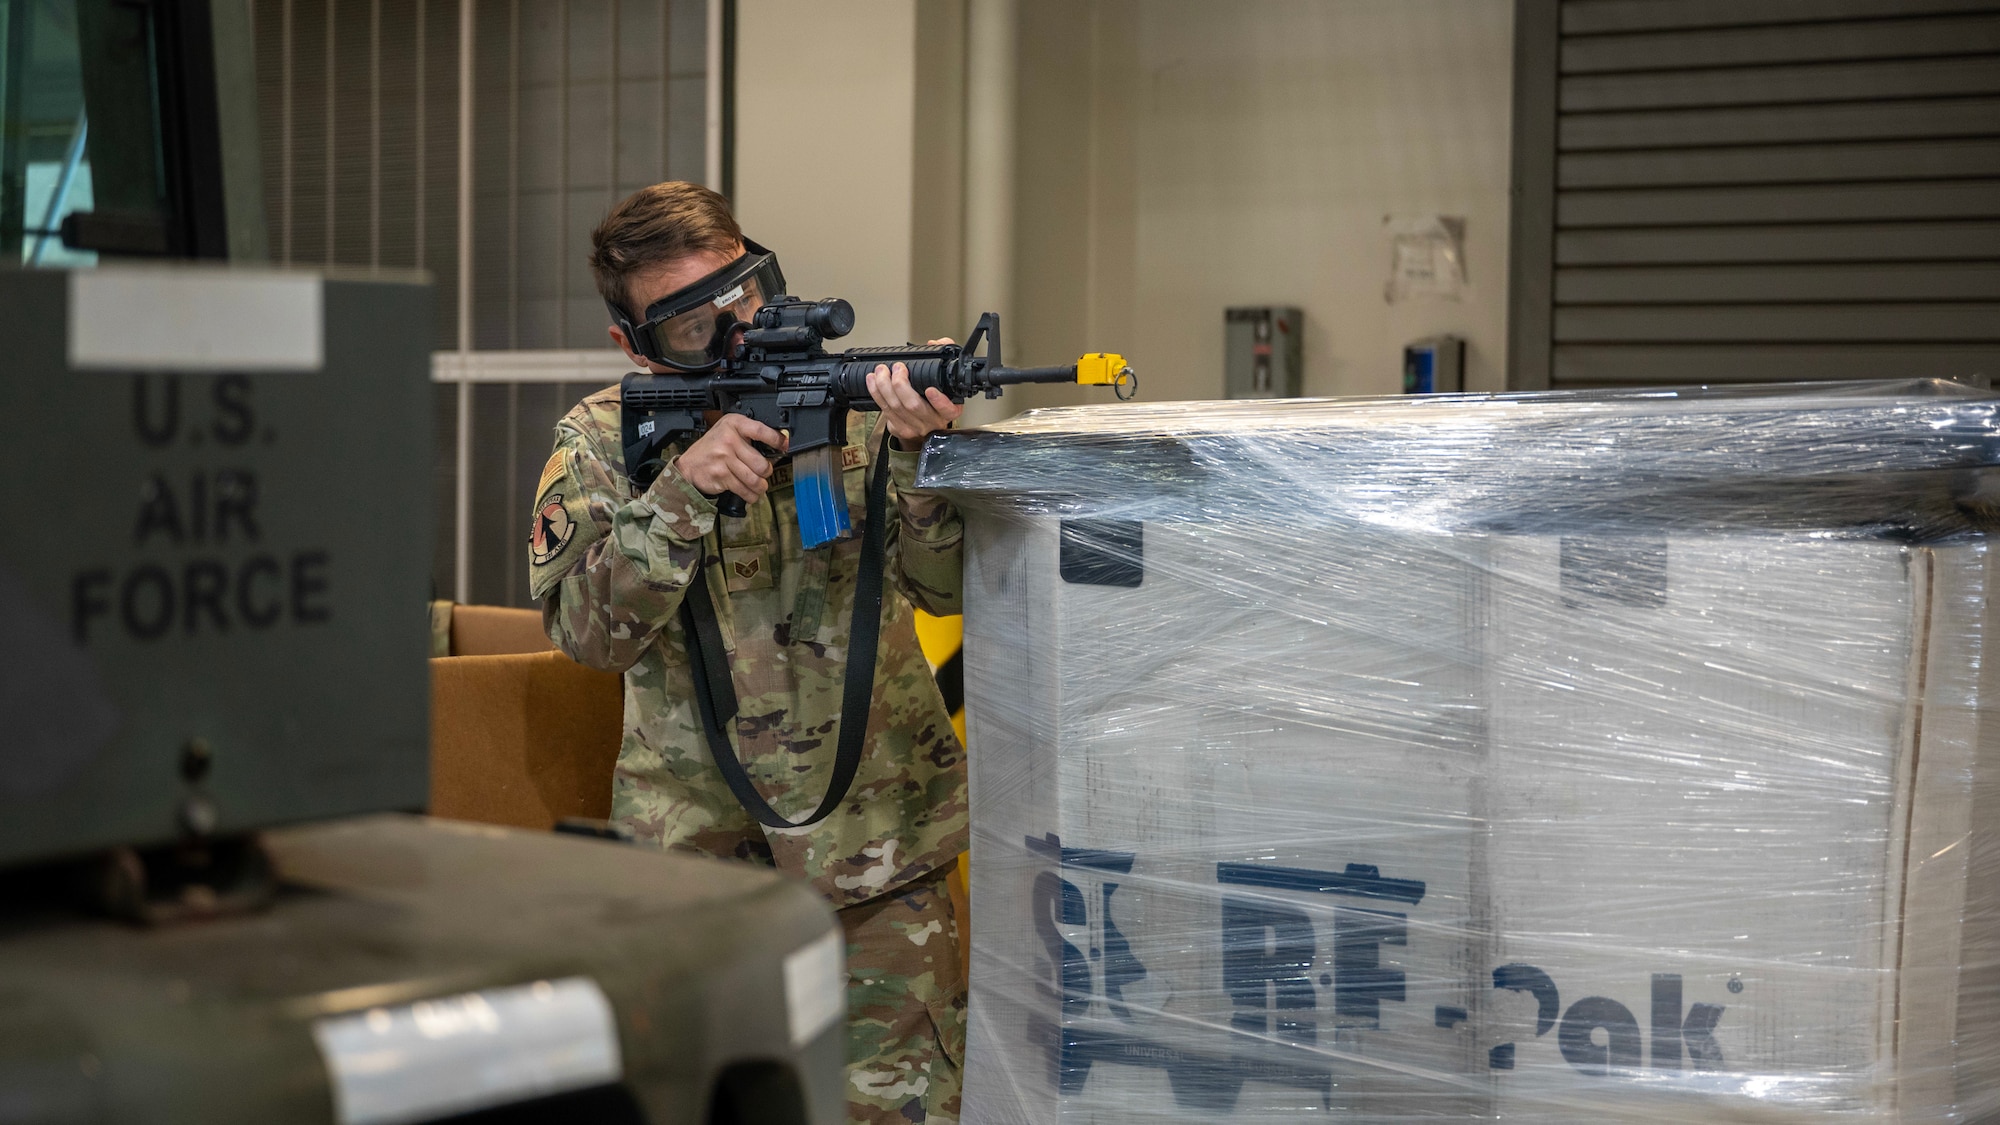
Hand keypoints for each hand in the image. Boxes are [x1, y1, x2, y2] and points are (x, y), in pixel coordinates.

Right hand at [674, 413, 788, 501]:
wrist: (688, 465)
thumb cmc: (712, 448)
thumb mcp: (728, 432)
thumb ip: (749, 435)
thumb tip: (779, 444)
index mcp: (733, 424)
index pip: (761, 430)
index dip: (776, 439)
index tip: (784, 445)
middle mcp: (729, 439)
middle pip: (761, 463)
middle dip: (766, 472)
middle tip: (763, 472)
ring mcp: (724, 458)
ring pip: (755, 479)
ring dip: (760, 487)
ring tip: (759, 485)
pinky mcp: (721, 475)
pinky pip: (744, 489)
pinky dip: (750, 495)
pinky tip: (749, 493)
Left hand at [869, 339, 964, 450]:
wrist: (925, 423)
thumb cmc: (934, 399)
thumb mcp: (945, 380)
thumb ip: (943, 357)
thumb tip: (934, 344)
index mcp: (949, 409)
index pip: (947, 408)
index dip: (939, 401)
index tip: (930, 390)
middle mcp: (932, 421)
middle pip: (914, 405)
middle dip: (901, 384)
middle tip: (898, 368)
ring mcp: (915, 427)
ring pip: (895, 408)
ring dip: (884, 386)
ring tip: (880, 371)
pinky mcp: (899, 429)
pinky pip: (884, 411)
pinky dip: (876, 393)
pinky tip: (873, 381)